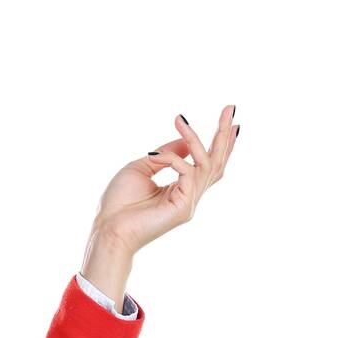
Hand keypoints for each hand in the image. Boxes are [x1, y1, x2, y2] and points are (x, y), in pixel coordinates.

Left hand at [91, 104, 239, 254]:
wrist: (107, 229)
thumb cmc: (119, 203)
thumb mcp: (142, 167)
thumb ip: (165, 154)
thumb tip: (186, 141)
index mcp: (180, 188)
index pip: (207, 164)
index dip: (219, 142)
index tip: (228, 119)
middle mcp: (189, 196)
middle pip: (217, 163)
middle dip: (224, 135)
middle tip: (231, 107)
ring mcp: (189, 203)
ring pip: (205, 165)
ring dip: (195, 139)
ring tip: (181, 121)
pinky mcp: (184, 208)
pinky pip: (187, 173)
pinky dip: (172, 159)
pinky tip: (154, 156)